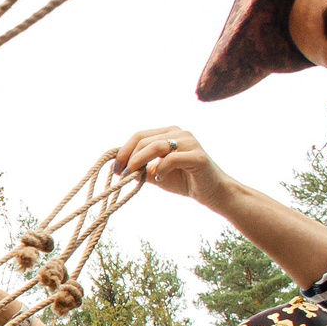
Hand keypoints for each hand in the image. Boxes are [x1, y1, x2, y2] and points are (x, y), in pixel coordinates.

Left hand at [112, 126, 234, 205]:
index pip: (139, 135)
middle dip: (128, 157)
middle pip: (144, 140)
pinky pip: (171, 159)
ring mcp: (190, 142)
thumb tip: (118, 167)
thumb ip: (140, 167)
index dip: (123, 150)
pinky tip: (159, 179)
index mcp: (169, 133)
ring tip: (134, 175)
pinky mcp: (198, 156)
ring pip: (157, 146)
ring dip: (140, 161)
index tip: (114, 168)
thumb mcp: (156, 173)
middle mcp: (179, 133)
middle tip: (121, 174)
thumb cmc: (183, 180)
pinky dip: (160, 170)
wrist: (211, 192)